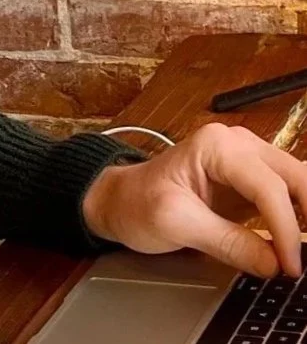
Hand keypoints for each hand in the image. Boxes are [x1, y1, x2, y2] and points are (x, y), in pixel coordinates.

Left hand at [83, 122, 306, 277]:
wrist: (121, 199)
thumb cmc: (139, 203)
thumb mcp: (175, 224)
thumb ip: (227, 242)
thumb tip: (274, 262)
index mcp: (216, 145)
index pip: (267, 186)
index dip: (286, 229)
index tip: (291, 266)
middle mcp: (237, 143)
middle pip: (294, 175)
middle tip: (306, 257)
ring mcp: (247, 157)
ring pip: (298, 180)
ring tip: (304, 249)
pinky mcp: (252, 177)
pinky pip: (289, 190)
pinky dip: (301, 212)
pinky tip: (301, 236)